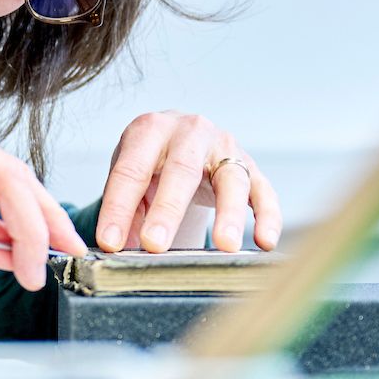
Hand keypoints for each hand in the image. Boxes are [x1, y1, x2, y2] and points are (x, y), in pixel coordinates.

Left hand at [93, 111, 281, 254]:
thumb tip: (118, 249)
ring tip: (225, 246)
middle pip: (181, 170)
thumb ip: (125, 210)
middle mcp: (190, 131)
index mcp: (150, 129)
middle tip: (155, 246)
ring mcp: (225, 147)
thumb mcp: (131, 178)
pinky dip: (267, 217)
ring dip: (229, 214)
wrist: (183, 138)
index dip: (119, 207)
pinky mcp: (250, 166)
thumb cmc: (152, 162)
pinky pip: (263, 191)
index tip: (110, 243)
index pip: (131, 170)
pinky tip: (265, 242)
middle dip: (167, 210)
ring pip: (231, 179)